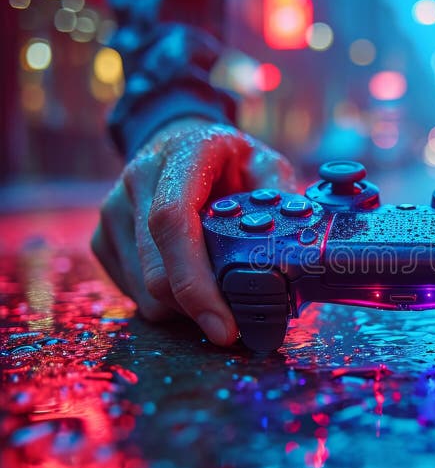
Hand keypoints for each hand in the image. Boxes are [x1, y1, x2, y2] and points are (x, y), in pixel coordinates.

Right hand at [92, 118, 295, 344]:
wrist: (178, 141)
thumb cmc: (229, 160)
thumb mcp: (266, 165)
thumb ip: (282, 201)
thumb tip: (298, 251)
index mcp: (182, 155)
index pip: (173, 221)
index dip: (196, 282)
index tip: (225, 326)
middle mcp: (138, 179)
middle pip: (156, 271)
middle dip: (199, 311)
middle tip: (237, 325)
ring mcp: (113, 211)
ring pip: (144, 293)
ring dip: (185, 310)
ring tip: (218, 294)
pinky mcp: (103, 239)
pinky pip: (134, 294)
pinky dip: (168, 305)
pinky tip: (194, 284)